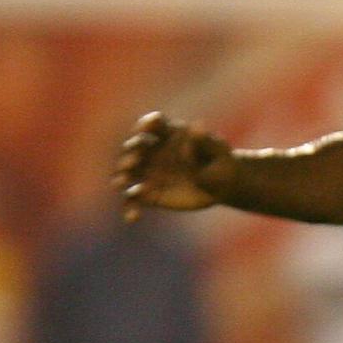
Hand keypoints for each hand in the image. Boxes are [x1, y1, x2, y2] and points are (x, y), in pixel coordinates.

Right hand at [112, 113, 233, 221]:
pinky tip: (132, 218)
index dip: (148, 124)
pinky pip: (135, 199)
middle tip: (130, 163)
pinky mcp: (149, 192)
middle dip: (130, 153)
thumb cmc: (220, 161)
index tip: (145, 127)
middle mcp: (153, 150)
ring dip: (122, 176)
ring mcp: (149, 171)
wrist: (222, 184)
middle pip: (136, 148)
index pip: (154, 124)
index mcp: (169, 134)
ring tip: (120, 183)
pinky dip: (131, 208)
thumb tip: (197, 126)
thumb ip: (204, 141)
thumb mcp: (217, 151)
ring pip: (128, 173)